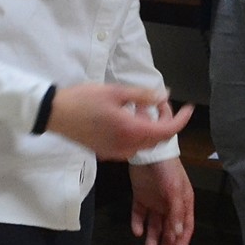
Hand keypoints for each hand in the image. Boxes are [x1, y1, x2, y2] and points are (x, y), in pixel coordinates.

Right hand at [45, 84, 192, 161]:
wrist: (55, 114)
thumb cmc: (83, 99)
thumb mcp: (116, 91)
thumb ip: (143, 96)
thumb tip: (164, 96)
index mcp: (131, 130)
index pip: (168, 131)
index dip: (182, 120)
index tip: (189, 109)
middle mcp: (126, 146)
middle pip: (158, 139)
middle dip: (166, 122)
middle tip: (161, 102)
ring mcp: (116, 152)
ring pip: (146, 144)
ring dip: (151, 128)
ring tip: (142, 107)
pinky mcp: (107, 153)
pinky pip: (132, 147)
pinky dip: (138, 134)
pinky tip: (128, 118)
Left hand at [128, 159, 194, 244]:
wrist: (148, 151)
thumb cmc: (168, 168)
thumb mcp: (176, 190)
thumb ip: (176, 213)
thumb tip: (177, 234)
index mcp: (183, 202)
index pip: (185, 226)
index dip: (182, 241)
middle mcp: (169, 203)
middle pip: (169, 228)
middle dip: (167, 243)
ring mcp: (155, 200)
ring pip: (154, 224)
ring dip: (153, 237)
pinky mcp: (140, 196)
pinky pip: (139, 214)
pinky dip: (138, 223)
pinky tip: (138, 231)